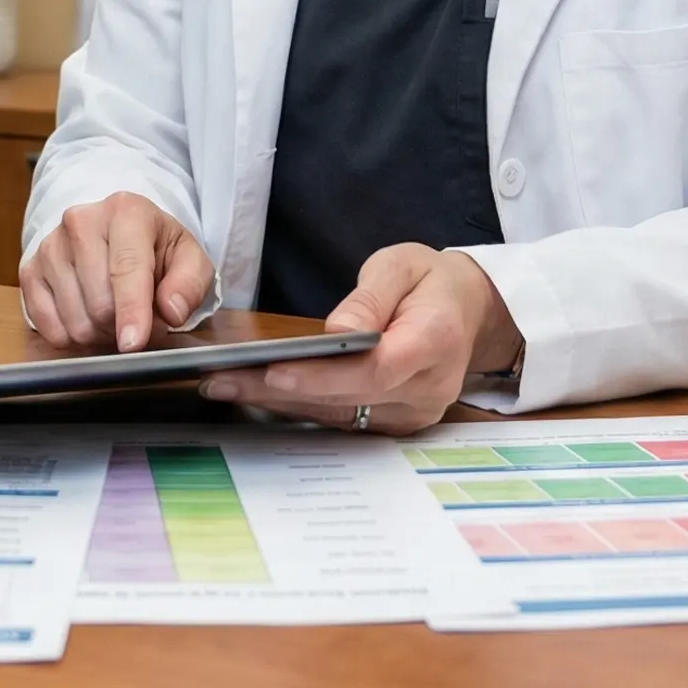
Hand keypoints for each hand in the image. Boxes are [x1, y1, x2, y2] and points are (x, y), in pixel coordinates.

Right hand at [19, 192, 213, 351]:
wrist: (119, 234)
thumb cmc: (157, 249)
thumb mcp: (189, 259)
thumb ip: (189, 284)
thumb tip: (172, 310)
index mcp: (125, 210)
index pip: (126, 268)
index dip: (131, 311)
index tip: (134, 343)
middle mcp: (80, 221)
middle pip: (99, 302)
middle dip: (123, 326)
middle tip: (138, 320)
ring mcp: (50, 245)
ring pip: (74, 319)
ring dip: (99, 333)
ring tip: (113, 314)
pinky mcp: (29, 268)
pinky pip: (45, 323)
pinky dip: (69, 334)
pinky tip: (86, 317)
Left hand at [199, 245, 521, 433]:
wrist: (467, 310)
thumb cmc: (429, 281)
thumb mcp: (401, 267)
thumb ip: (370, 299)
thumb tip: (340, 331)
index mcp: (434, 342)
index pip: (374, 370)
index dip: (322, 376)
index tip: (272, 373)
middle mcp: (427, 388)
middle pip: (347, 398)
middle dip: (279, 392)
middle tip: (220, 380)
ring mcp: (414, 412)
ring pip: (339, 415)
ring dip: (278, 404)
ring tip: (222, 387)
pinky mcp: (396, 420)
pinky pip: (344, 418)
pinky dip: (299, 406)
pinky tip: (255, 395)